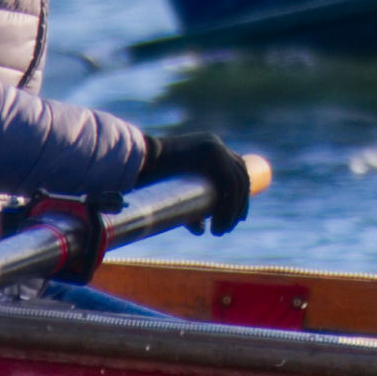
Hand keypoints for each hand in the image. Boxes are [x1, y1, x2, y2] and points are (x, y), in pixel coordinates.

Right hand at [136, 126, 253, 232]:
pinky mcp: (210, 153)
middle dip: (239, 204)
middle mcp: (216, 144)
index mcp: (211, 148)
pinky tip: (221, 221)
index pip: (236, 172)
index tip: (237, 217)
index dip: (241, 195)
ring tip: (220, 230)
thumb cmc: (149, 176)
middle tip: (229, 227)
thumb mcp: (176, 193)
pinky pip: (229, 182)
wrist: (135, 161)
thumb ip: (190, 209)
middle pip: (240, 176)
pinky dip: (230, 205)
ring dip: (233, 209)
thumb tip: (201, 230)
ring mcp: (215, 146)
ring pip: (236, 182)